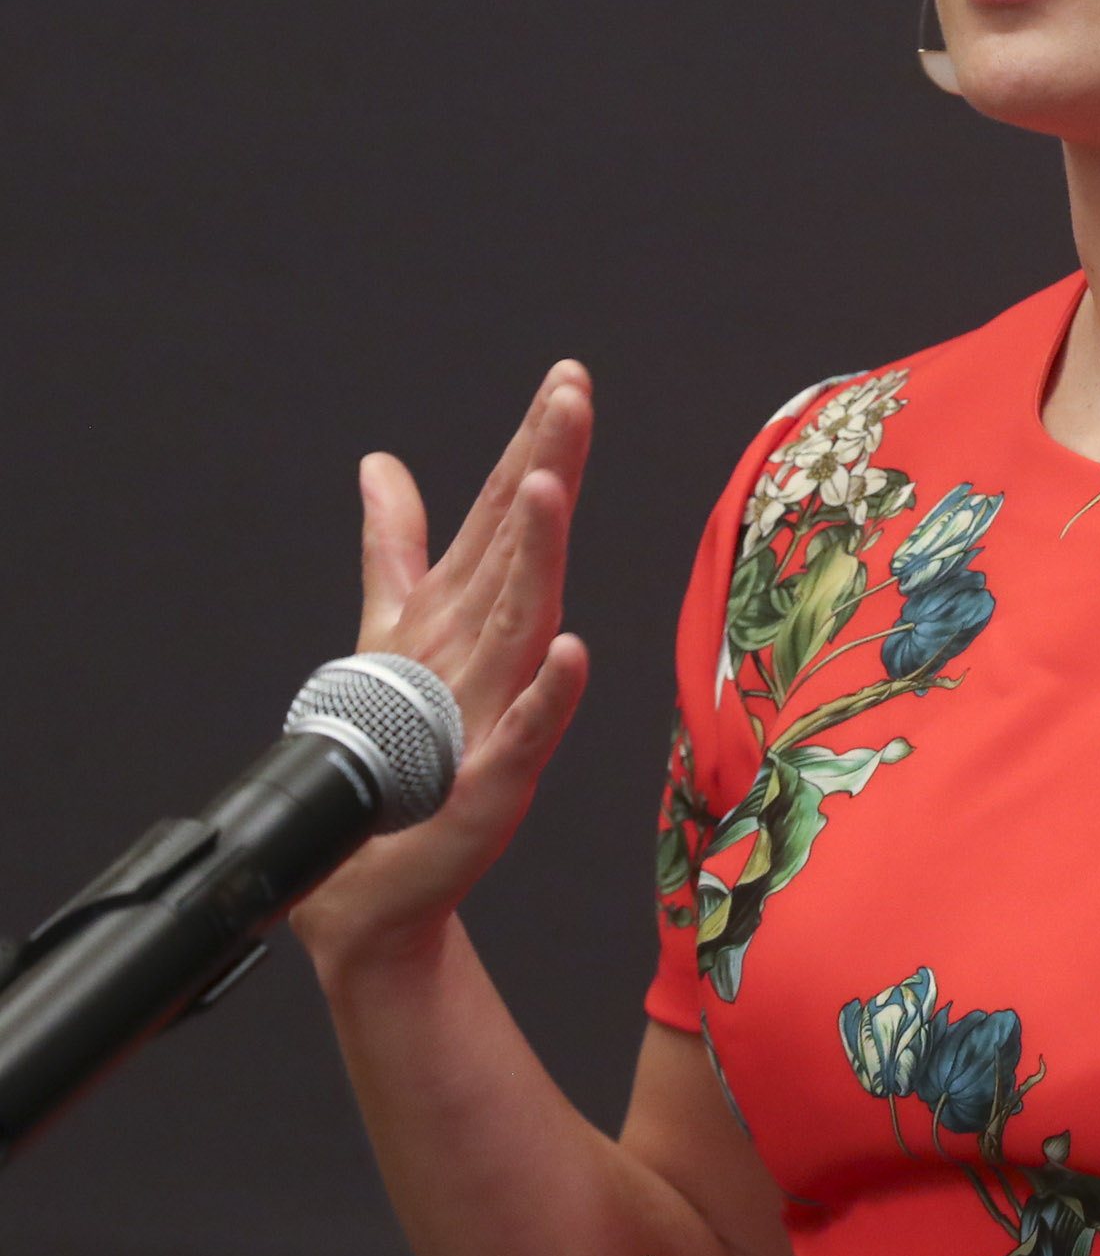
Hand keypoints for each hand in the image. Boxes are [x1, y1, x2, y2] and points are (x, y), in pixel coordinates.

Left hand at [291, 362, 594, 979]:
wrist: (370, 876)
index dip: (533, 442)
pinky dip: (551, 694)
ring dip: (539, 554)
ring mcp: (499, 708)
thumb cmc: (399, 752)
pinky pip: (527, 730)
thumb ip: (394, 542)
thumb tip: (380, 464)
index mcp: (464, 608)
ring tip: (551, 487)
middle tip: (573, 396)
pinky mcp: (496, 777)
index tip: (564, 379)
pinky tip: (572, 654)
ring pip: (522, 618)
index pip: (504, 510)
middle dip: (549, 465)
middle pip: (522, 543)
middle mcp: (489, 647)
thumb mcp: (390, 624)